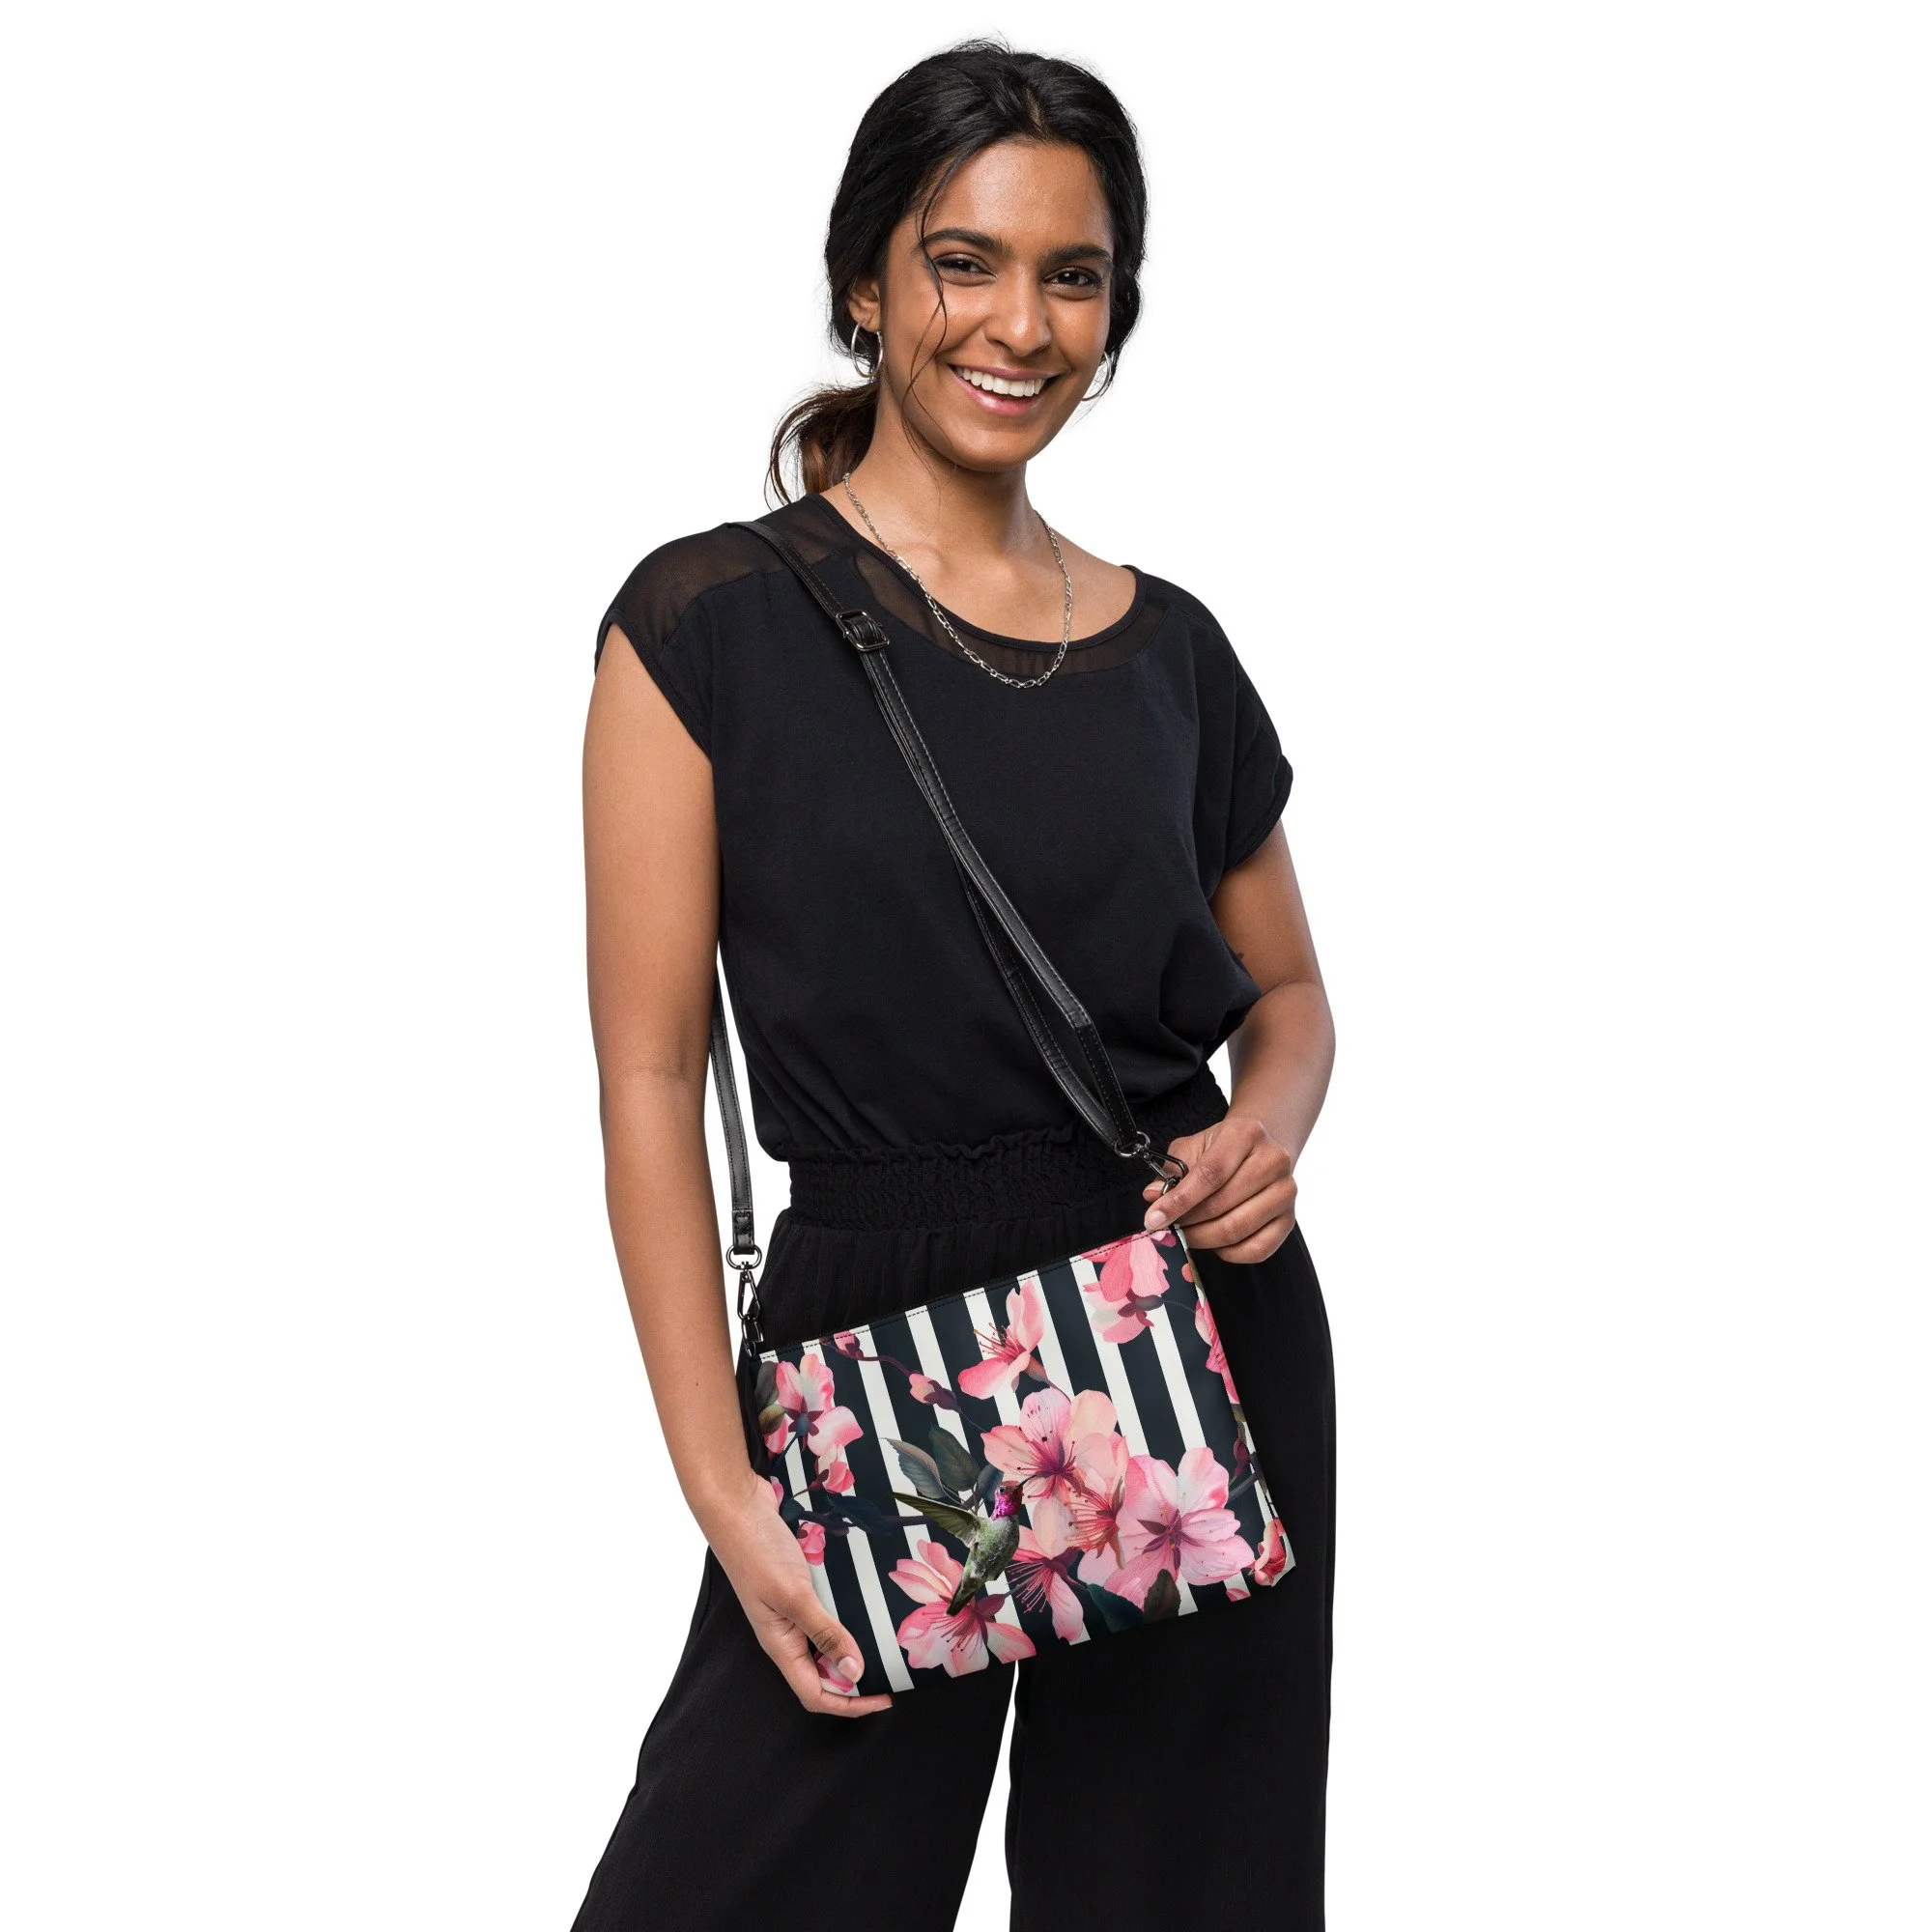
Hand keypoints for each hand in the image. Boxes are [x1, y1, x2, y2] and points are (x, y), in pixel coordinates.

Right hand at [700, 1467, 893, 1717]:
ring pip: (827, 1641)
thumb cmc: (757, 1550)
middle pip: (824, 1673)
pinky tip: (868, 1605)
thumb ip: (825, 1631)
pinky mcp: (798, 1585)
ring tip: (888, 1641)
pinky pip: (827, 1611)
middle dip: (857, 1678)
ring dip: (854, 1645)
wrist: (737, 1504)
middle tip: (893, 1669)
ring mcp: (791, 1608)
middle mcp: (787, 1632)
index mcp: (781, 1645)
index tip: (885, 1698)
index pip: (816, 1694)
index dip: (850, 1704)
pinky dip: (848, 1615)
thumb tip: (856, 1671)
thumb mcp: (794, 1595)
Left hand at [1141, 1114, 1297, 1262]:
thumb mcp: (1194, 1148)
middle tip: (1168, 1227)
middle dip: (1187, 1222)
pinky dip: (1228, 1252)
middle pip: (1222, 1205)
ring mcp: (1285, 1192)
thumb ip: (1171, 1171)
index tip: (1153, 1219)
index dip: (1179, 1200)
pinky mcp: (1289, 1220)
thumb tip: (1153, 1196)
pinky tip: (1213, 1240)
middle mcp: (1274, 1160)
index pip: (1210, 1174)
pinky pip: (1256, 1249)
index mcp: (1247, 1133)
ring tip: (1187, 1232)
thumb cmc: (1222, 1149)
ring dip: (1203, 1238)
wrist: (1260, 1150)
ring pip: (1237, 1229)